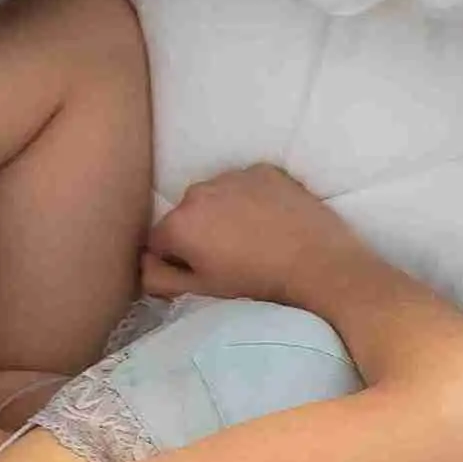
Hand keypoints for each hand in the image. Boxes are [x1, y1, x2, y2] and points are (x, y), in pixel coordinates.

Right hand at [136, 164, 374, 308]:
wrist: (321, 265)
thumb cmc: (258, 284)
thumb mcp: (203, 290)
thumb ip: (160, 278)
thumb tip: (142, 265)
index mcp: (179, 223)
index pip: (157, 241)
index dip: (176, 259)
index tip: (202, 270)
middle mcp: (199, 191)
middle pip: (186, 215)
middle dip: (199, 233)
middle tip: (230, 256)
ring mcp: (234, 176)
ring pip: (216, 196)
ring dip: (224, 213)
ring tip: (253, 238)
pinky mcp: (265, 170)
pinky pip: (246, 184)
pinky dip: (252, 198)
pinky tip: (271, 220)